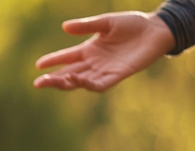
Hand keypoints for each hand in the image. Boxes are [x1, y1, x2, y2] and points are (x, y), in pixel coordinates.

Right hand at [34, 11, 175, 91]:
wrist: (156, 30)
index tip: (37, 65)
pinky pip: (101, 84)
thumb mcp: (106, 22)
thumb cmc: (132, 24)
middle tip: (38, 83)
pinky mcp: (118, 75)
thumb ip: (87, 25)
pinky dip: (90, 85)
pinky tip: (80, 82)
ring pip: (82, 81)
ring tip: (56, 81)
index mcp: (90, 49)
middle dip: (53, 79)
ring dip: (68, 83)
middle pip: (69, 74)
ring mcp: (106, 70)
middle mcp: (95, 62)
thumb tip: (64, 27)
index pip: (66, 57)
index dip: (52, 61)